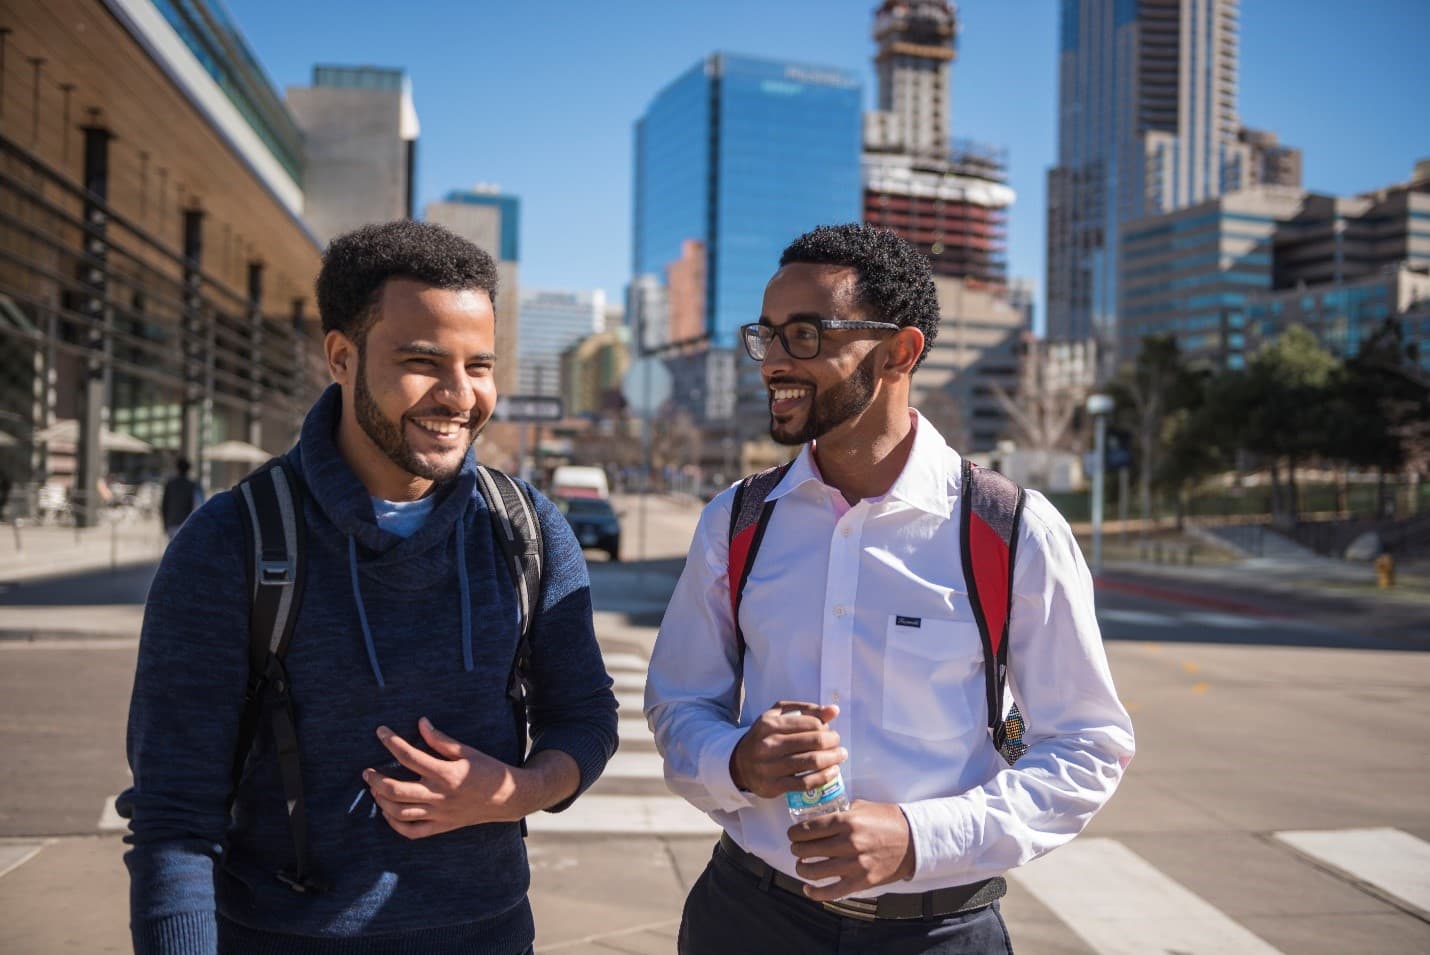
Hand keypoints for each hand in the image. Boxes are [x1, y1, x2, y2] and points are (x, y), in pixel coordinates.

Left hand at [364, 717, 523, 838]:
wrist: (507, 799)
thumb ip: (441, 740)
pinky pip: (412, 831)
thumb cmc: (488, 771)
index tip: (381, 732)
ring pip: (399, 812)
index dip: (391, 742)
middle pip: (396, 789)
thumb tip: (421, 723)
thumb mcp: (467, 751)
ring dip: (381, 800)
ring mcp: (439, 814)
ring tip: (374, 789)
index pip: (410, 756)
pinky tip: (388, 812)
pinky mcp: (441, 827)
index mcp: (446, 773)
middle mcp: (439, 795)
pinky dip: (395, 824)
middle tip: (367, 771)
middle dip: (376, 779)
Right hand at [729, 701, 845, 798]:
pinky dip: (824, 777)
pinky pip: (805, 783)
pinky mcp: (774, 786)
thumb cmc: (764, 737)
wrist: (739, 764)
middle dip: (832, 742)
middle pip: (813, 742)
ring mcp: (771, 767)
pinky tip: (832, 772)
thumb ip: (806, 710)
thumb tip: (834, 710)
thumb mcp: (779, 716)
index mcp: (770, 724)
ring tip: (840, 756)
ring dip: (832, 759)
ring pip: (811, 762)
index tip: (830, 731)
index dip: (826, 727)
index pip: (810, 723)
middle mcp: (769, 744)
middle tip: (838, 744)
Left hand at [787, 800, 915, 900]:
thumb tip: (819, 815)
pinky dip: (815, 893)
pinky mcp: (861, 882)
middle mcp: (848, 843)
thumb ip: (840, 811)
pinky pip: (831, 892)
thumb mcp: (862, 807)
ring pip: (814, 871)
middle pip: (807, 849)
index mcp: (847, 821)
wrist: (913, 841)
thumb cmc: (888, 821)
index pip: (809, 828)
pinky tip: (807, 889)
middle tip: (795, 848)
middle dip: (796, 848)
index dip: (794, 832)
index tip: (792, 834)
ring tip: (801, 865)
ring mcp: (854, 864)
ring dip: (801, 868)